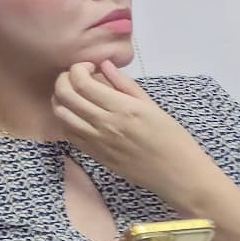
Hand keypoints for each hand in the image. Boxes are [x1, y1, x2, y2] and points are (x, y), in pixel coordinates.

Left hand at [48, 62, 222, 202]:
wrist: (179, 175)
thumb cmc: (174, 140)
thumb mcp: (154, 108)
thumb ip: (126, 85)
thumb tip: (105, 65)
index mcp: (124, 108)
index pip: (82, 82)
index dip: (78, 68)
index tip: (90, 67)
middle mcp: (106, 124)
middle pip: (65, 94)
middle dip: (64, 79)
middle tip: (76, 77)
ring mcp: (97, 141)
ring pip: (60, 113)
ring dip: (61, 98)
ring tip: (75, 95)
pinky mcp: (94, 154)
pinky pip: (68, 132)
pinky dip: (67, 118)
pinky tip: (79, 115)